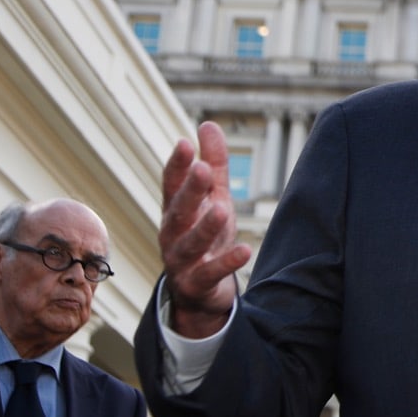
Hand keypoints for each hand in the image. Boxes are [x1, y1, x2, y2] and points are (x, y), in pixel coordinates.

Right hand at [158, 121, 251, 337]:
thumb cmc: (206, 235)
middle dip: (190, 191)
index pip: (172, 185)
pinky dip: (226, 263)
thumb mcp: (213, 197)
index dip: (177, 165)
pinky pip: (210, 273)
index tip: (184, 143)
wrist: (200, 291)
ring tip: (222, 209)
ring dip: (205, 227)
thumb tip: (207, 124)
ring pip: (190, 243)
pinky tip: (245, 250)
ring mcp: (182, 261)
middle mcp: (173, 234)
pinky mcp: (197, 284)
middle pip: (179, 211)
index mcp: (176, 210)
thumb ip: (213, 163)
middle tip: (201, 170)